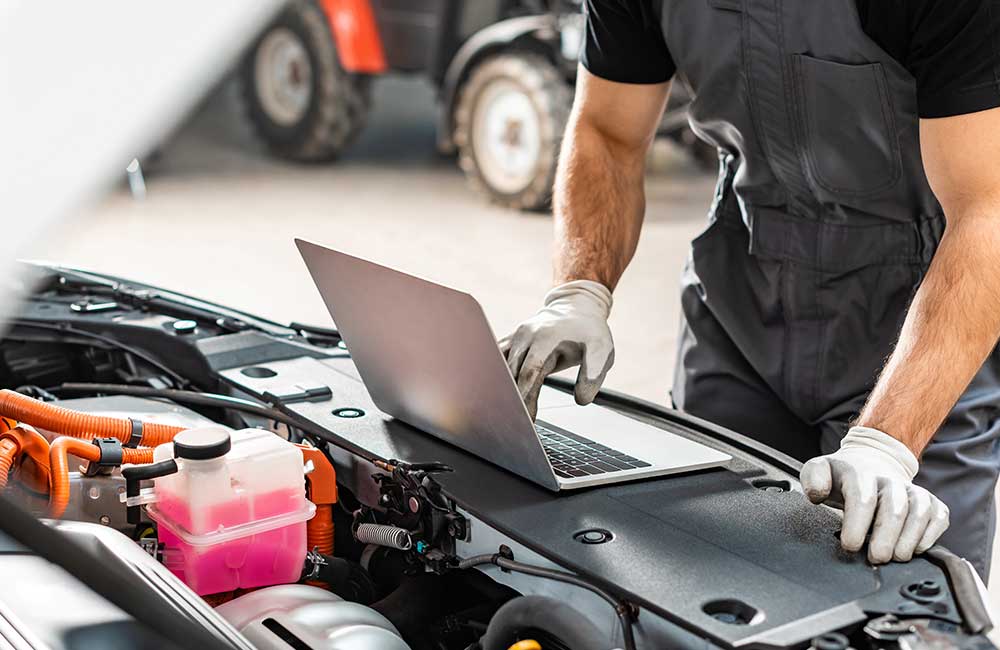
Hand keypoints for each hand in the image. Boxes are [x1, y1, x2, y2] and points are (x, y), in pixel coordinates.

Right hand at [499, 280, 613, 419]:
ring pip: (500, 368)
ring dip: (501, 391)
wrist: (575, 306)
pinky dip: (496, 378)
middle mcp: (526, 336)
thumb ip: (594, 374)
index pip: (530, 372)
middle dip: (512, 400)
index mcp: (546, 338)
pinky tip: (497, 397)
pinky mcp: (510, 341)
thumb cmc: (589, 331)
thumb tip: (582, 400)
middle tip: (516, 424)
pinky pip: (496, 360)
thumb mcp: (602, 349)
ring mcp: (515, 337)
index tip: (526, 417)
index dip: (525, 396)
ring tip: (506, 415)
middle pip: (511, 373)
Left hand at [800, 426, 949, 563]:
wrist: (872, 460)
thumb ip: (813, 478)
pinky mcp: (931, 501)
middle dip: (886, 537)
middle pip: (895, 508)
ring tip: (895, 557)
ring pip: (920, 513)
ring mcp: (913, 490)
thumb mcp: (820, 470)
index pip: (862, 498)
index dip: (857, 524)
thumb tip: (817, 493)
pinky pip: (938, 518)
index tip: (850, 545)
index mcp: (860, 473)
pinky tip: (915, 549)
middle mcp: (890, 480)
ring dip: (909, 540)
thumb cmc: (845, 475)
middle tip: (876, 558)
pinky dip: (929, 536)